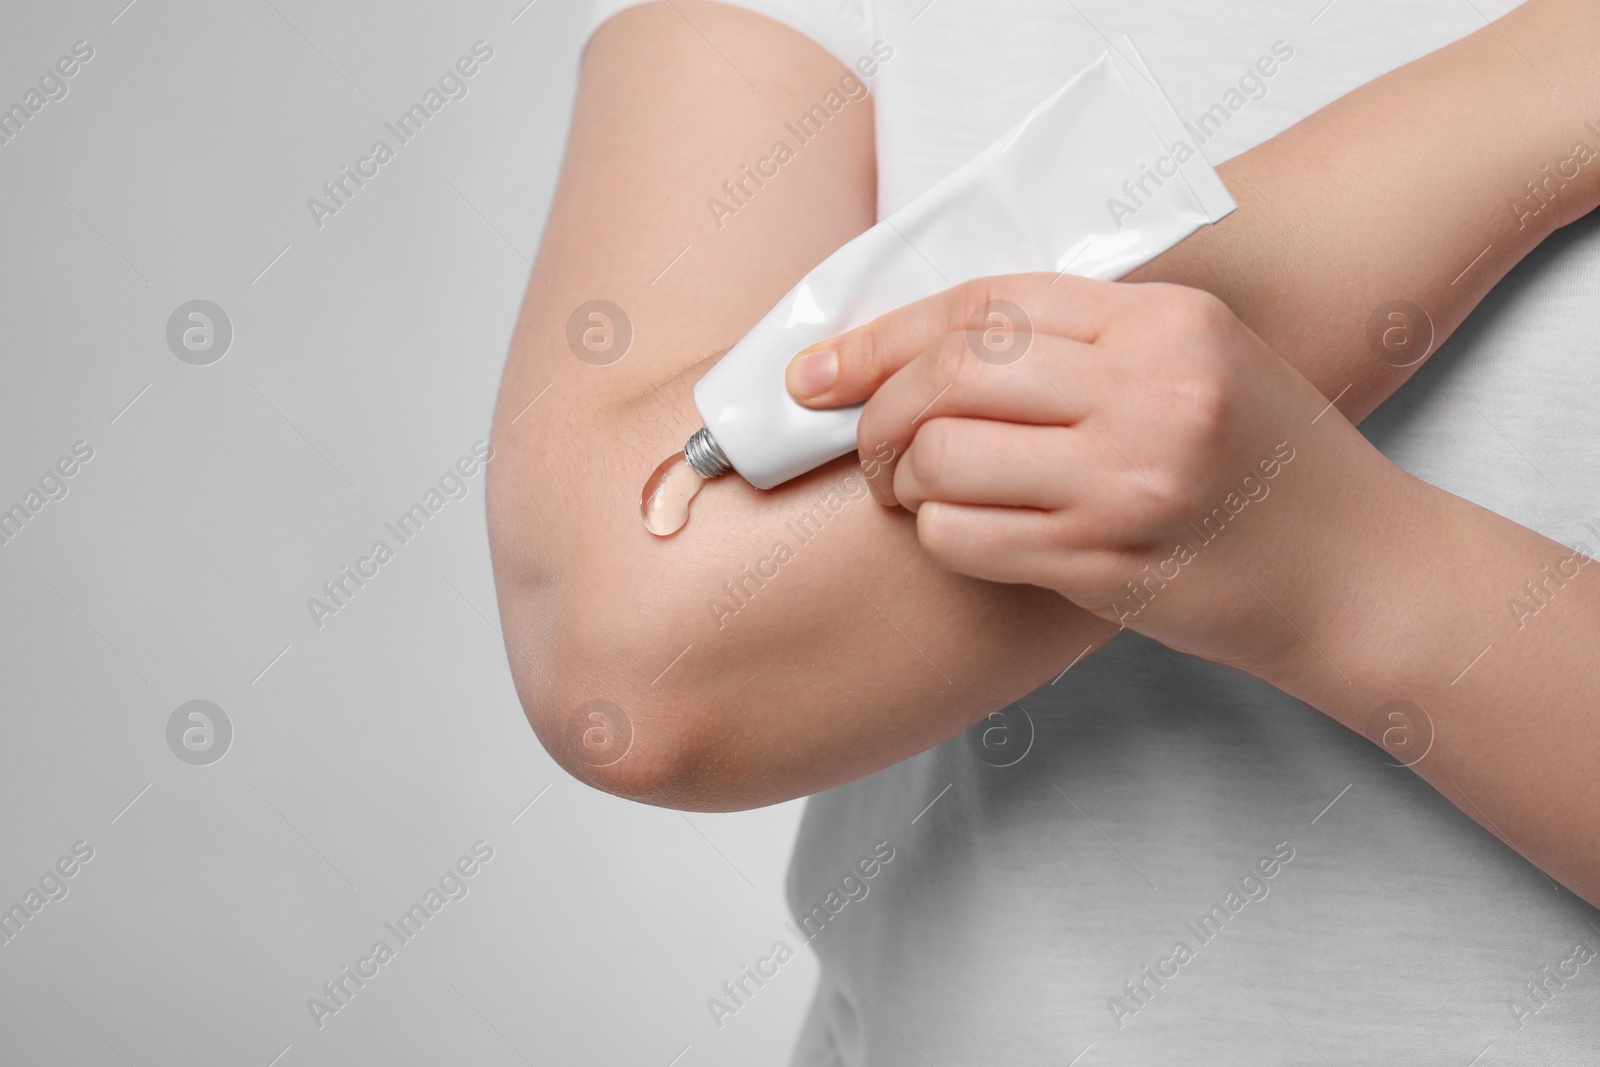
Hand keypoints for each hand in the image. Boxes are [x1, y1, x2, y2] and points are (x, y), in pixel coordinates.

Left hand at [785, 274, 1424, 673]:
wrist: (1356, 571)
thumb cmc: (1264, 462)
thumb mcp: (1197, 360)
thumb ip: (1084, 338)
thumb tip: (928, 344)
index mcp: (1167, 321)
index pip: (986, 305)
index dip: (882, 334)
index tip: (821, 368)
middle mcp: (1151, 392)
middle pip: (954, 373)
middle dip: (876, 407)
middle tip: (862, 438)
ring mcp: (1132, 483)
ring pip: (945, 458)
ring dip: (900, 477)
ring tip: (911, 488)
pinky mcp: (1112, 565)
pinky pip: (967, 537)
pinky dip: (935, 532)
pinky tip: (951, 530)